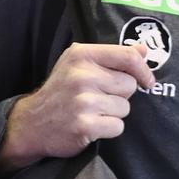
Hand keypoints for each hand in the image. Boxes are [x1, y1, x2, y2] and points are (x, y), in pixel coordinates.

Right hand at [0, 43, 154, 176]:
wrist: (32, 123)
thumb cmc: (62, 90)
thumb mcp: (79, 64)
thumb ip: (112, 56)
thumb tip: (143, 49)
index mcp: (82, 55)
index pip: (128, 56)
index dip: (143, 69)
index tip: (146, 80)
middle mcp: (82, 75)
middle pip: (129, 85)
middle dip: (121, 94)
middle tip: (100, 98)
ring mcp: (83, 101)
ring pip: (125, 107)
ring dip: (114, 113)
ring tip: (93, 111)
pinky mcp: (84, 125)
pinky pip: (117, 126)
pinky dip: (109, 129)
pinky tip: (92, 125)